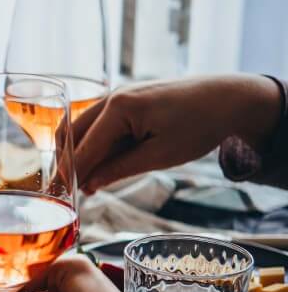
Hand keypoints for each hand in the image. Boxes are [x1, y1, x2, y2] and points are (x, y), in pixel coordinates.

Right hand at [74, 75, 281, 192]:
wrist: (230, 99)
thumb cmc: (199, 125)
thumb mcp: (159, 155)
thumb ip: (119, 169)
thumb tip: (89, 184)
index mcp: (119, 108)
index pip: (83, 148)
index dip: (71, 174)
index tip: (61, 195)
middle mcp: (113, 97)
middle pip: (72, 133)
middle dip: (67, 162)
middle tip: (65, 190)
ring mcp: (119, 96)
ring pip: (83, 127)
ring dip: (79, 153)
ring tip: (84, 181)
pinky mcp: (128, 100)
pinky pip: (100, 124)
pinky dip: (94, 144)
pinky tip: (101, 165)